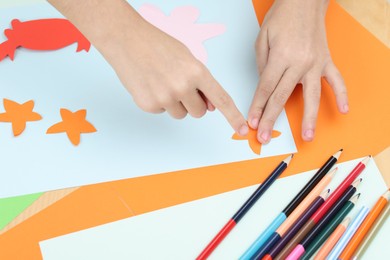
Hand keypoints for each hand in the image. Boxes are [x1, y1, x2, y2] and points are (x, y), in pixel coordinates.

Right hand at [49, 0, 248, 135]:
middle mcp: (182, 87)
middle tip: (181, 88)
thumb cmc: (157, 44)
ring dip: (176, 104)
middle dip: (194, 104)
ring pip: (180, 114)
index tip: (243, 128)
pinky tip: (151, 85)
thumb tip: (209, 106)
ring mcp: (164, 98)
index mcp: (196, 71)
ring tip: (163, 83)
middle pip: (199, 113)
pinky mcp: (148, 105)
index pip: (221, 99)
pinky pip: (162, 112)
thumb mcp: (187, 58)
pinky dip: (158, 102)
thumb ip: (201, 82)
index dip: (233, 116)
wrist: (126, 40)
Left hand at [248, 0, 347, 142]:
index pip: (266, 89)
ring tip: (308, 136)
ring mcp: (316, 63)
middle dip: (272, 119)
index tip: (253, 123)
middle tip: (265, 137)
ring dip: (309, 118)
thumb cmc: (282, 17)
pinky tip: (343, 110)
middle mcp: (299, 63)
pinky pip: (337, 80)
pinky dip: (341, 95)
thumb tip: (263, 87)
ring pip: (312, 96)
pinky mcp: (327, 60)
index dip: (258, 107)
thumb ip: (262, 64)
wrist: (304, 1)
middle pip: (282, 97)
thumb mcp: (262, 38)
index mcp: (280, 57)